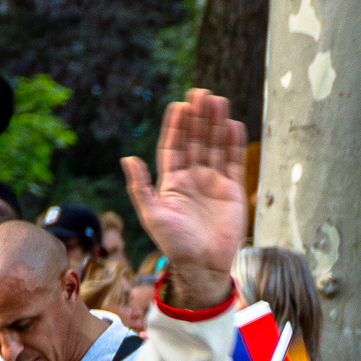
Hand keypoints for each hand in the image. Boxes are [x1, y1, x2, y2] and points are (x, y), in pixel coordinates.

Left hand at [122, 89, 246, 308]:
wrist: (202, 266)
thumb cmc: (174, 244)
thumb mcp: (152, 215)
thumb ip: (140, 187)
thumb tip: (127, 158)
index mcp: (172, 182)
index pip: (174, 147)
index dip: (177, 126)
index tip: (180, 105)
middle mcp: (192, 178)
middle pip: (195, 141)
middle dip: (198, 118)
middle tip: (201, 94)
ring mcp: (213, 183)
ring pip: (215, 146)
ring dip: (216, 124)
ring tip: (217, 101)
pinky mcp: (232, 190)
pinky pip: (233, 162)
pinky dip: (233, 144)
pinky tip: (232, 124)